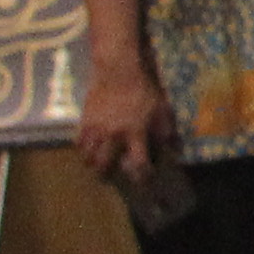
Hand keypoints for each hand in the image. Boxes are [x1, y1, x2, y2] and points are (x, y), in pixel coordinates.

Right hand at [74, 58, 172, 183]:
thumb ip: (167, 132)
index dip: (141, 176)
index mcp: (136, 133)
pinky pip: (78, 142)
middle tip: (109, 176)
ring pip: (88, 156)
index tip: (143, 182)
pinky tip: (87, 148)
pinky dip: (82, 149)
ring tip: (97, 164)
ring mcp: (96, 129)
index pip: (138, 163)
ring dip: (92, 163)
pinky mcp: (84, 121)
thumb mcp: (162, 110)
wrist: (118, 71)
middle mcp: (113, 135)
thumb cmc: (144, 90)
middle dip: (106, 174)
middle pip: (104, 164)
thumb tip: (175, 150)